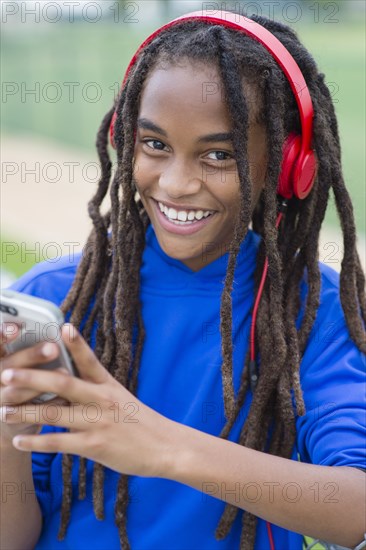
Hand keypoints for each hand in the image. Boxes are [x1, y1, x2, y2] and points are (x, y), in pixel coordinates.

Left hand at [0, 325, 173, 478]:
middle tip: (6, 373)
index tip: (62, 326)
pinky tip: (19, 442)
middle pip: (62, 383)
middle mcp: (101, 399)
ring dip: (24, 412)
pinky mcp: (94, 446)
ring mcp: (97, 422)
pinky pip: (58, 443)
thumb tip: (65, 385)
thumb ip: (95, 390)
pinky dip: (36, 443)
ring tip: (2, 410)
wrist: (165, 447)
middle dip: (31, 378)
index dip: (76, 342)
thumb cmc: (140, 422)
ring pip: (53, 413)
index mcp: (108, 384)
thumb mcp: (121, 398)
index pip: (90, 359)